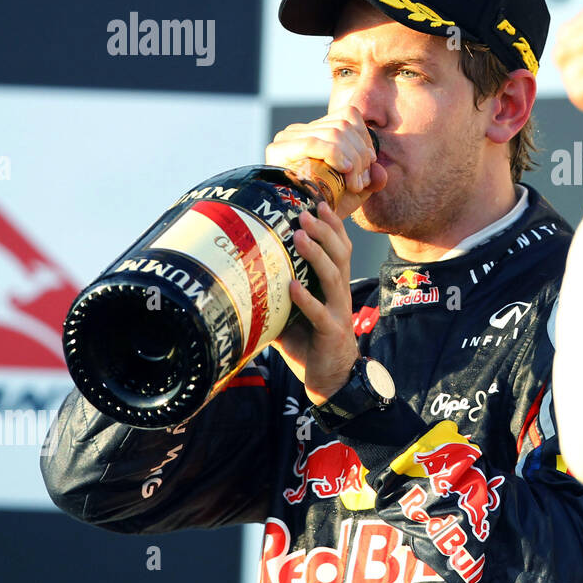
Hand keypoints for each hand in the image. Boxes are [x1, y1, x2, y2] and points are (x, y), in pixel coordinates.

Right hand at [265, 106, 387, 219]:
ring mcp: (288, 138)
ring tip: (353, 185)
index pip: (348, 115)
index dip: (365, 139)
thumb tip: (380, 169)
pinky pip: (313, 142)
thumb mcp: (356, 191)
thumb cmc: (328, 206)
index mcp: (317, 132)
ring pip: (334, 133)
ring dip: (352, 160)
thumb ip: (371, 177)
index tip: (369, 166)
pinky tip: (344, 171)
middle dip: (360, 154)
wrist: (300, 226)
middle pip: (343, 125)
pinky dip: (334, 154)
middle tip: (361, 182)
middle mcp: (300, 130)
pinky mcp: (278, 149)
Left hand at [270, 201, 359, 405]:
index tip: (318, 203)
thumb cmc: (310, 344)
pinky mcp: (330, 333)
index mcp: (333, 287)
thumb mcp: (291, 313)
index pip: (339, 248)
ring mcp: (337, 313)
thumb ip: (275, 294)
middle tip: (305, 212)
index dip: (331, 226)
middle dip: (324, 231)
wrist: (332, 379)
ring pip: (333, 277)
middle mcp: (339, 295)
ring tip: (300, 236)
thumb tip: (242, 277)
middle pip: (340, 255)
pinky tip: (293, 286)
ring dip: (317, 255)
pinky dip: (307, 298)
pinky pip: (319, 313)